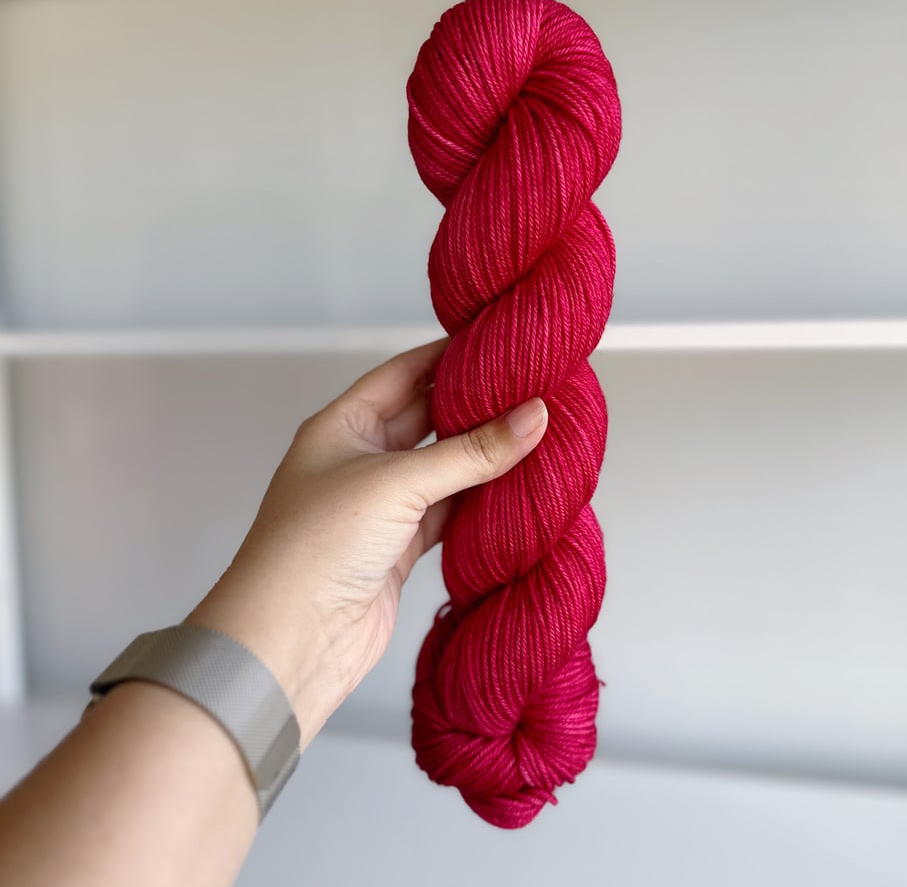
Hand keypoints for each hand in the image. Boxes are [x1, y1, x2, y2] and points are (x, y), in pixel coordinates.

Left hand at [186, 338, 547, 744]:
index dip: (448, 356)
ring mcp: (380, 507)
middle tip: (529, 388)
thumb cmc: (316, 547)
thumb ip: (471, 452)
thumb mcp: (397, 483)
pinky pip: (447, 513)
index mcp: (341, 426)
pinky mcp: (398, 549)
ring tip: (535, 432)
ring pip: (442, 469)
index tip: (498, 344)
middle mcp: (359, 460)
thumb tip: (534, 416)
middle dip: (474, 406)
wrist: (290, 642)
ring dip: (482, 457)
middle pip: (427, 420)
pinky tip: (514, 489)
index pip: (403, 373)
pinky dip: (478, 504)